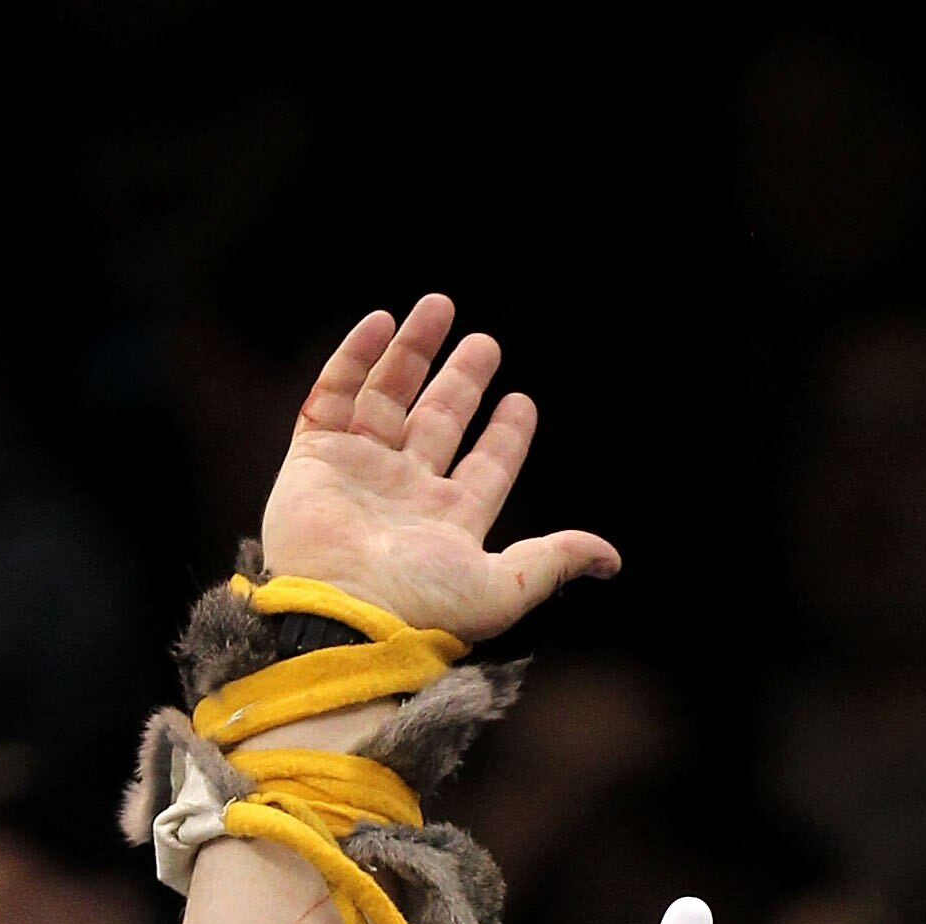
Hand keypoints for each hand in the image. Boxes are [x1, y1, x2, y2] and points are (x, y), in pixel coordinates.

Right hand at [260, 293, 618, 638]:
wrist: (342, 613)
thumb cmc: (422, 606)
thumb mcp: (504, 587)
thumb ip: (554, 560)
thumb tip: (612, 561)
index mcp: (448, 524)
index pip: (486, 468)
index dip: (506, 437)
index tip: (523, 401)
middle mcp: (405, 494)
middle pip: (440, 422)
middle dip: (462, 381)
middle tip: (486, 343)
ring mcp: (359, 471)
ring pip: (388, 397)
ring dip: (412, 352)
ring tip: (439, 306)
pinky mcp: (314, 457)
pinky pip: (332, 396)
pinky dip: (354, 358)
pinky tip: (381, 321)